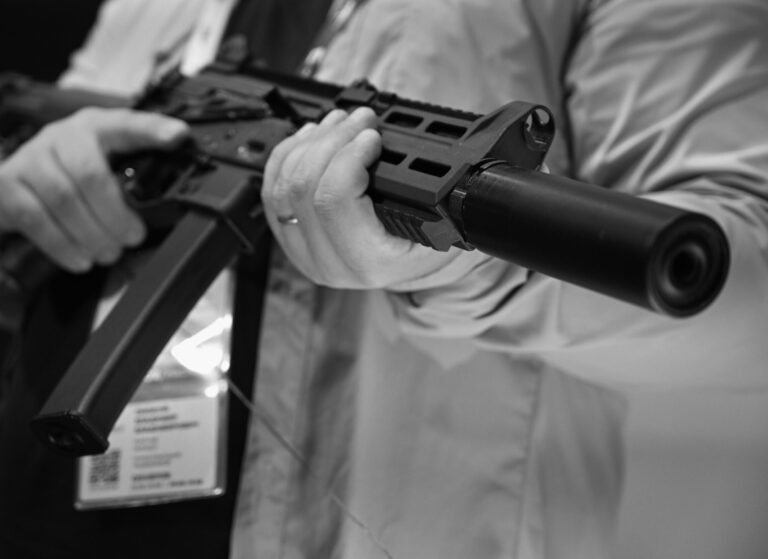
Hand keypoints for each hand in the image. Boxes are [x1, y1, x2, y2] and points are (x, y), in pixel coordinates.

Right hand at [0, 107, 188, 271]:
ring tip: (108, 253)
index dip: (154, 129)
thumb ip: (134, 182)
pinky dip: (63, 244)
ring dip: (92, 234)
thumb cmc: (74, 183)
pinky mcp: (6, 183)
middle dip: (116, 214)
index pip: (127, 124)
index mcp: (97, 128)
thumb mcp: (106, 173)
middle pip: (91, 174)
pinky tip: (81, 258)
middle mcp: (63, 135)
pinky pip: (35, 217)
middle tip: (132, 237)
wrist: (18, 190)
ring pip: (64, 198)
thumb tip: (166, 210)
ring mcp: (31, 157)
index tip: (178, 136)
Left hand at [261, 107, 486, 290]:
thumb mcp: (442, 224)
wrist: (412, 267)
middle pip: (305, 188)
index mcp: (369, 262)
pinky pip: (271, 193)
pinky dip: (287, 157)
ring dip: (309, 144)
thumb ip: (418, 191)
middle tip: (358, 119)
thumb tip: (380, 142)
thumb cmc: (428, 244)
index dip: (348, 157)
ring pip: (284, 187)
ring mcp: (304, 253)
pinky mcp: (289, 240)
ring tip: (337, 122)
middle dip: (331, 140)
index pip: (335, 201)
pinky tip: (308, 138)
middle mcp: (330, 263)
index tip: (371, 136)